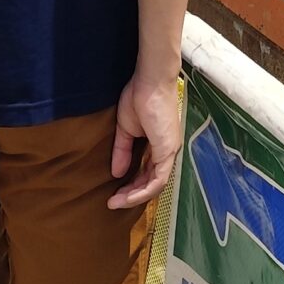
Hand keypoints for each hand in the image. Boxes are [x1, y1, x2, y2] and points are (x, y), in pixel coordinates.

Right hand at [108, 68, 181, 209]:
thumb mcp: (126, 130)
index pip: (148, 174)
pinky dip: (142, 191)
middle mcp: (168, 152)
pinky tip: (127, 196)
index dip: (131, 186)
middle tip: (112, 202)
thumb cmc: (139, 97)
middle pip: (152, 183)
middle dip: (131, 195)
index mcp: (160, 146)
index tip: (113, 194)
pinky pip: (158, 180)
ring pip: (155, 185)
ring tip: (116, 202)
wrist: (149, 81)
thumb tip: (116, 173)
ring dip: (134, 196)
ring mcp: (170, 152)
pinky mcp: (168, 151)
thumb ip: (123, 151)